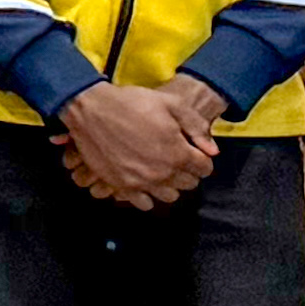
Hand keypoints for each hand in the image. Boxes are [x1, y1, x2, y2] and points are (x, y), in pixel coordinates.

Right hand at [53, 78, 222, 211]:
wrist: (91, 109)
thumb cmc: (132, 102)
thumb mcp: (171, 104)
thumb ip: (196, 127)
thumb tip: (212, 151)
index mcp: (177, 153)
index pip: (204, 168)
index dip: (202, 159)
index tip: (195, 153)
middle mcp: (161, 173)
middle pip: (188, 184)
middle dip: (188, 171)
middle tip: (179, 159)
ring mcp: (140, 182)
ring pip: (169, 196)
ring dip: (170, 185)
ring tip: (162, 171)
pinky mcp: (120, 185)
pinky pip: (142, 203)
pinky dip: (147, 196)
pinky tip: (144, 181)